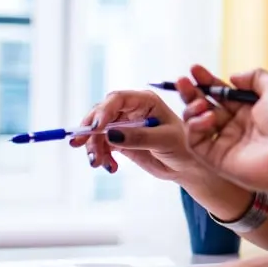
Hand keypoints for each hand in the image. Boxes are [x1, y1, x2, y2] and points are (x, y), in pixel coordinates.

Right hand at [72, 64, 221, 179]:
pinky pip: (102, 145)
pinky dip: (101, 156)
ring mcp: (124, 125)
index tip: (95, 128)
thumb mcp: (164, 140)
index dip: (103, 111)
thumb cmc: (184, 146)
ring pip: (97, 131)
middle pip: (101, 114)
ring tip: (98, 164)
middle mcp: (131, 110)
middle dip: (90, 130)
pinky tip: (111, 167)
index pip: (117, 99)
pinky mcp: (120, 141)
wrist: (187, 165)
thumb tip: (110, 134)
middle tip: (80, 145)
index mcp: (145, 101)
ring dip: (93, 147)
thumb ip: (139, 137)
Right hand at [181, 68, 267, 193]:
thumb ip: (255, 77)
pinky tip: (207, 118)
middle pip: (205, 107)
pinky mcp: (216, 159)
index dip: (207, 82)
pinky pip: (196, 142)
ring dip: (192, 109)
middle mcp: (235, 126)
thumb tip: (233, 77)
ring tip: (201, 103)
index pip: (221, 94)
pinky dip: (195, 127)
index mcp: (249, 111)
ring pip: (196, 123)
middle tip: (183, 81)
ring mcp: (225, 143)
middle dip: (192, 92)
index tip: (195, 69)